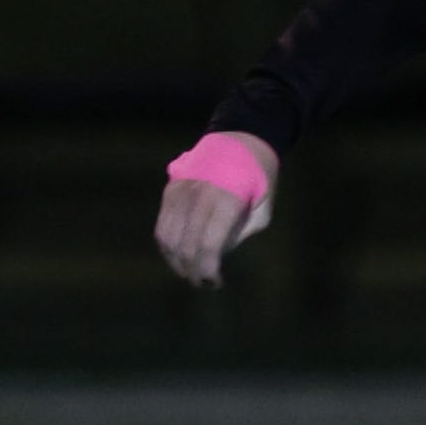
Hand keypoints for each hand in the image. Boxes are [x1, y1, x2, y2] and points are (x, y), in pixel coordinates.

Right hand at [155, 136, 277, 286]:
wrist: (241, 140)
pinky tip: (178, 255)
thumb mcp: (263, 208)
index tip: (215, 283)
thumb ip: (242, 233)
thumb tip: (218, 255)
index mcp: (226, 201)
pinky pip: (162, 224)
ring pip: (167, 237)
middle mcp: (199, 196)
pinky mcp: (170, 190)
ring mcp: (181, 192)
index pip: (208, 245)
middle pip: (186, 245)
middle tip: (202, 283)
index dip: (208, 270)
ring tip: (189, 272)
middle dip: (192, 270)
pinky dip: (166, 245)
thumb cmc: (259, 178)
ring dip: (175, 261)